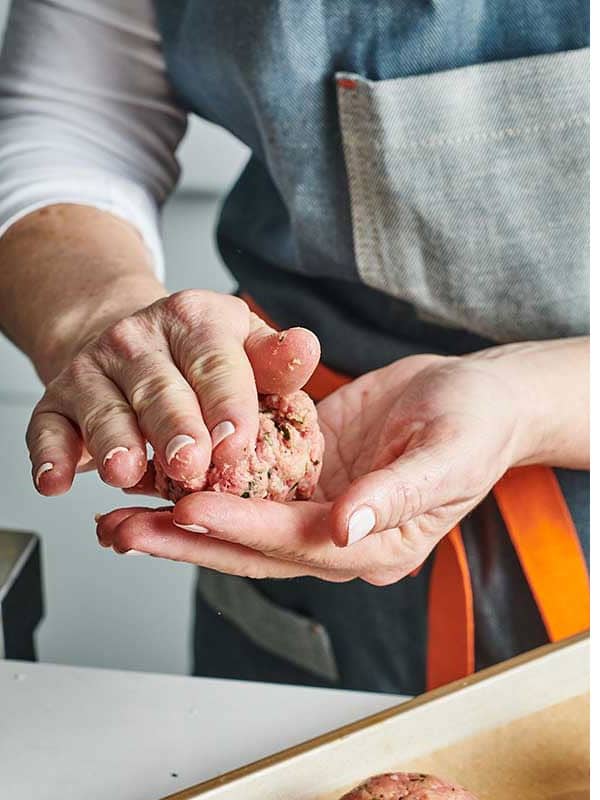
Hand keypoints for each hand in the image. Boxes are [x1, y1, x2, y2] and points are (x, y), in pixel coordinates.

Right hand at [29, 289, 319, 493]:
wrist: (130, 340)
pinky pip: (48, 429)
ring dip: (115, 442)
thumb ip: (278, 360)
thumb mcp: (248, 347)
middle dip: (174, 429)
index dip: (227, 404)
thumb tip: (305, 347)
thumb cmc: (204, 356)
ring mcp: (93, 370)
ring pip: (104, 409)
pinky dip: (51, 456)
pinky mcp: (56, 402)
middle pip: (160, 388)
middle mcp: (138, 339)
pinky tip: (57, 481)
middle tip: (191, 465)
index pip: (215, 362)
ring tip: (128, 473)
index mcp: (196, 320)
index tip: (237, 443)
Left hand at [97, 338, 587, 584]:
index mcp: (381, 546)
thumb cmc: (478, 423)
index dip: (246, 527)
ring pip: (243, 522)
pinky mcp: (309, 474)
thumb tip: (344, 528)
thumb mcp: (449, 454)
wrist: (483, 395)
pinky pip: (250, 480)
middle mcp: (344, 538)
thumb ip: (398, 493)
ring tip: (116, 514)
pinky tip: (158, 473)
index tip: (192, 509)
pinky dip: (205, 479)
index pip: (302, 542)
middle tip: (123, 529)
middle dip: (188, 539)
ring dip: (181, 520)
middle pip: (256, 547)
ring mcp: (323, 509)